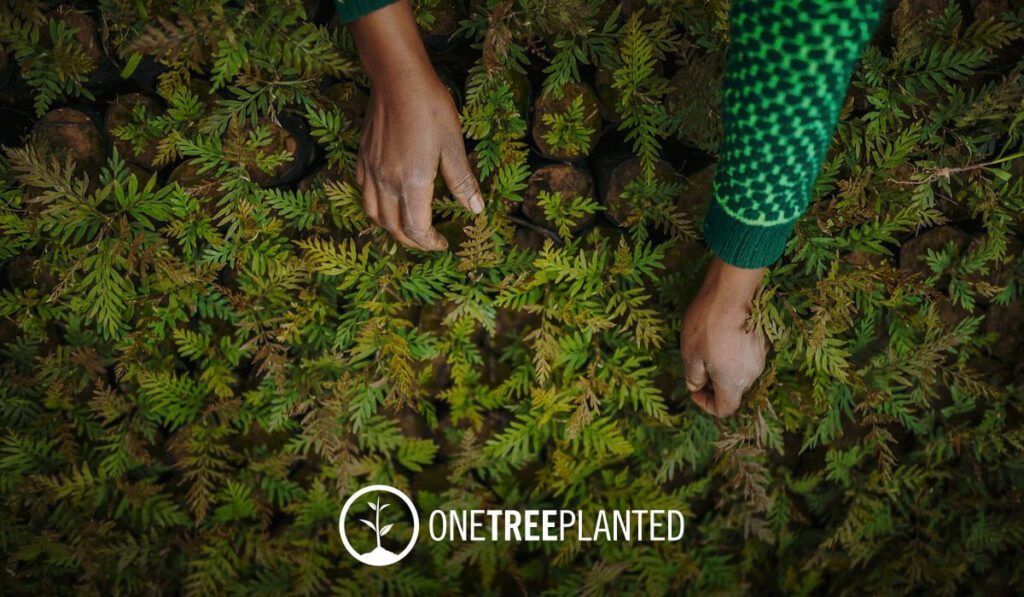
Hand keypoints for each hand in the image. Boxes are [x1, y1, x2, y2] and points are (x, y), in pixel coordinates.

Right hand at [349, 0, 482, 250]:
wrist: (397, 78)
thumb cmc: (430, 108)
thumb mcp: (454, 145)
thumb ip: (462, 181)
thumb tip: (476, 210)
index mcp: (412, 183)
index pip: (416, 229)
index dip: (430, 243)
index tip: (443, 244)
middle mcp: (387, 182)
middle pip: (393, 227)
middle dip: (412, 241)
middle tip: (429, 241)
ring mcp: (371, 171)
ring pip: (374, 214)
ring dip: (391, 228)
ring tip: (408, 227)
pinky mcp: (363, 158)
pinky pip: (364, 193)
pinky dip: (376, 207)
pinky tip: (389, 200)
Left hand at [680, 256, 767, 416]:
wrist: (732, 291)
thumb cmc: (707, 324)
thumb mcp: (690, 354)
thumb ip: (693, 377)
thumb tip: (696, 387)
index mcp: (734, 382)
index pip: (724, 409)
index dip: (706, 404)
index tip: (694, 388)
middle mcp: (752, 373)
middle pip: (732, 389)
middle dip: (712, 383)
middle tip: (696, 363)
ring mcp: (760, 356)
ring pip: (739, 371)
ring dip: (722, 365)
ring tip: (706, 344)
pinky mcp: (763, 340)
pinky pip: (745, 354)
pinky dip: (732, 351)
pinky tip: (720, 332)